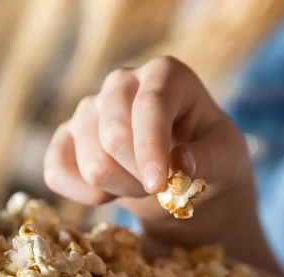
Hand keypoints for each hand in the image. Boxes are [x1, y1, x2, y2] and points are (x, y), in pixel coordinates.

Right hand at [44, 56, 278, 272]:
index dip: (151, 148)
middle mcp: (122, 83)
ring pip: (91, 163)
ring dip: (121, 189)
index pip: (150, 105)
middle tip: (162, 186)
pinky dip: (84, 194)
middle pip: (113, 134)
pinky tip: (109, 193)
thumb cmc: (209, 158)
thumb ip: (209, 159)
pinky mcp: (67, 138)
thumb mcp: (227, 159)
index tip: (159, 185)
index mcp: (166, 74)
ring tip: (143, 185)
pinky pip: (57, 171)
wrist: (184, 178)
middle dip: (140, 175)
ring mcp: (90, 109)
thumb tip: (179, 162)